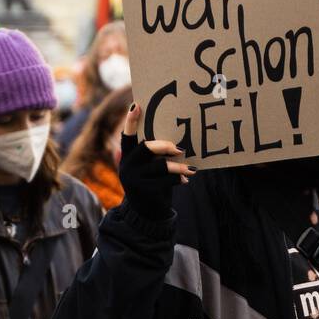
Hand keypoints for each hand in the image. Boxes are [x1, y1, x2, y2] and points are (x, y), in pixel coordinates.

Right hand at [119, 103, 194, 217]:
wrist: (147, 214)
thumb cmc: (152, 184)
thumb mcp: (150, 169)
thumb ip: (155, 157)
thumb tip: (177, 144)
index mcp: (127, 157)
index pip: (127, 137)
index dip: (130, 122)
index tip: (136, 105)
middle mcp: (127, 167)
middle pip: (146, 148)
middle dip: (165, 146)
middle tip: (179, 149)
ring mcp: (134, 179)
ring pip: (161, 166)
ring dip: (178, 167)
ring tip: (191, 169)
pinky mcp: (145, 191)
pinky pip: (167, 181)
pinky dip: (179, 180)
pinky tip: (185, 181)